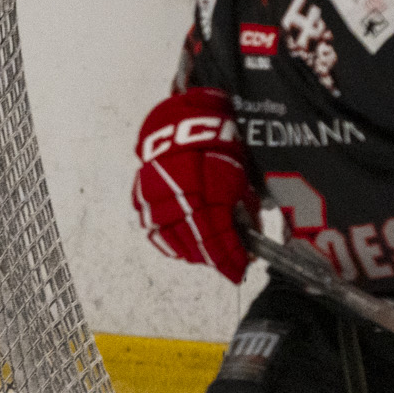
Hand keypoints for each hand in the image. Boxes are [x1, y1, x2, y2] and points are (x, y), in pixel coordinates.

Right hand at [131, 86, 257, 283]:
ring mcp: (156, 201)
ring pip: (173, 242)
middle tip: (229, 266)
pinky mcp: (142, 199)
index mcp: (204, 193)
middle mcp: (176, 200)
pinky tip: (184, 247)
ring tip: (208, 256)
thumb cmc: (216, 145)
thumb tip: (251, 238)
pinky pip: (155, 232)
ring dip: (194, 254)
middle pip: (196, 246)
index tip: (241, 269)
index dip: (231, 258)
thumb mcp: (238, 175)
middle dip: (216, 259)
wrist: (184, 123)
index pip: (218, 239)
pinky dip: (171, 244)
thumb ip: (244, 208)